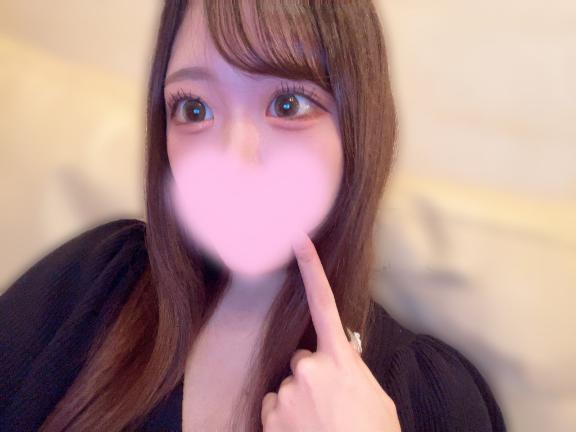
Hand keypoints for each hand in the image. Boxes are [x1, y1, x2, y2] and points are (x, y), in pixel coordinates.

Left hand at [261, 232, 401, 430]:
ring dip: (298, 400)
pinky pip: (274, 407)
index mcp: (340, 360)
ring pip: (288, 386)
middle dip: (312, 376)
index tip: (298, 240)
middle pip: (303, 359)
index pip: (324, 304)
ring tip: (320, 425)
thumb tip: (338, 362)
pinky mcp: (271, 416)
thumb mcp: (374, 398)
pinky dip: (284, 419)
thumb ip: (352, 372)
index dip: (311, 270)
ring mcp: (287, 393)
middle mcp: (309, 369)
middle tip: (331, 406)